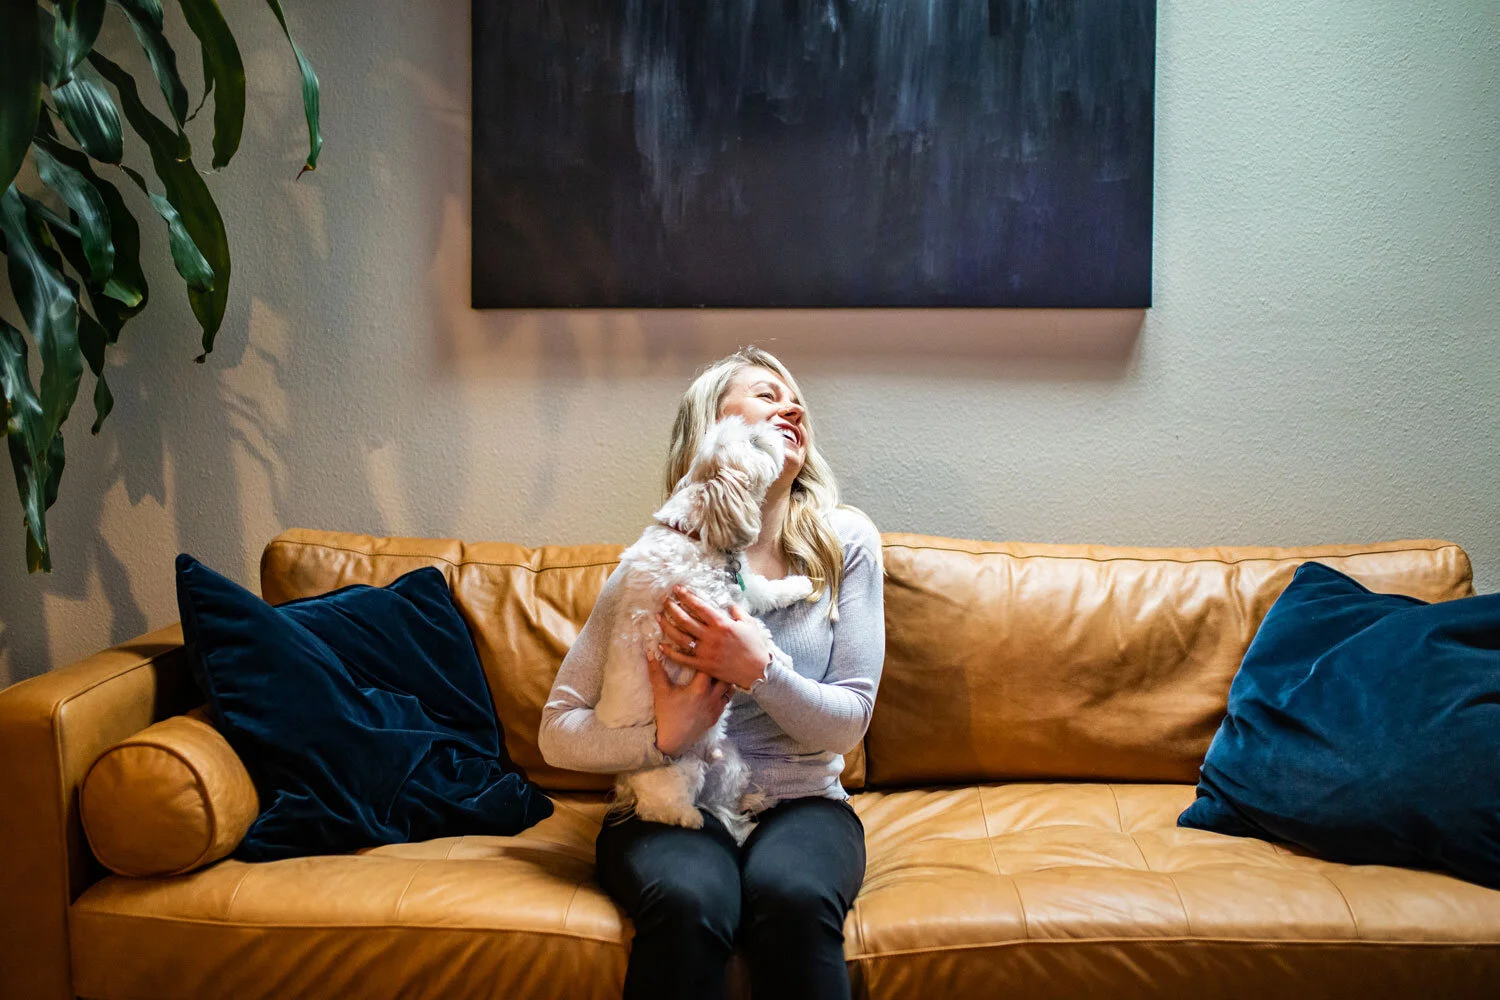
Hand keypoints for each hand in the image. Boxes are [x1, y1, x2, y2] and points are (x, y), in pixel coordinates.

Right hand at [647, 648, 734, 756]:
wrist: (672, 741)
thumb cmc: (666, 715)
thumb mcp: (661, 692)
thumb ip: (656, 671)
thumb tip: (650, 651)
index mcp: (699, 689)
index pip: (710, 666)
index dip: (707, 658)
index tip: (702, 652)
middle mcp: (712, 698)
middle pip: (725, 676)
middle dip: (720, 668)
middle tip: (713, 662)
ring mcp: (716, 708)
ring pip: (730, 689)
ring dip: (724, 681)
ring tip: (717, 675)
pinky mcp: (717, 717)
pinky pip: (727, 700)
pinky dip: (724, 693)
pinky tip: (716, 689)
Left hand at [656, 585, 770, 689]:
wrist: (758, 672)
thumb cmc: (755, 647)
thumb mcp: (749, 624)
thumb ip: (738, 612)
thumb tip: (729, 605)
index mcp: (722, 624)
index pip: (699, 607)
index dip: (686, 597)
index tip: (677, 590)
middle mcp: (711, 637)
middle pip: (685, 620)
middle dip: (672, 608)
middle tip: (664, 601)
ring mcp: (705, 652)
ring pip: (680, 637)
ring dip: (667, 626)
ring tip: (659, 618)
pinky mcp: (703, 665)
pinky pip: (682, 658)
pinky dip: (670, 652)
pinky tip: (661, 645)